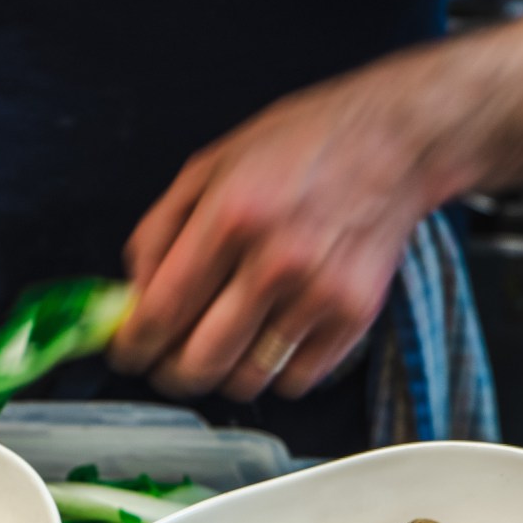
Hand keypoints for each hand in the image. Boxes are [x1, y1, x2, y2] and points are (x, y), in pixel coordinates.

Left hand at [108, 67, 450, 404]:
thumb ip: (159, 229)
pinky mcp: (354, 316)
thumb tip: (132, 293)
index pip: (163, 311)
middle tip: (164, 365)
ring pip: (247, 380)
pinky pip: (296, 380)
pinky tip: (268, 340)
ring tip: (217, 351)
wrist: (395, 142)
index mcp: (231, 216)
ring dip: (220, 377)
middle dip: (170, 374)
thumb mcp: (211, 164)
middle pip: (201, 360)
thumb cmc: (301, 145)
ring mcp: (319, 293)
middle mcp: (275, 261)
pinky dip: (273, 373)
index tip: (127, 354)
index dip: (135, 346)